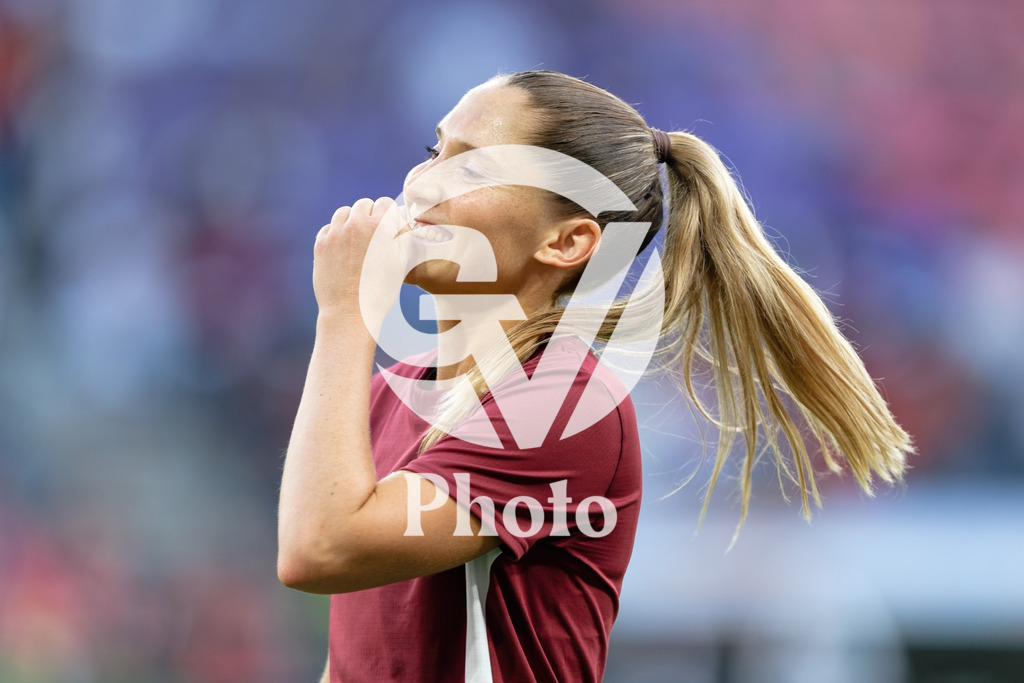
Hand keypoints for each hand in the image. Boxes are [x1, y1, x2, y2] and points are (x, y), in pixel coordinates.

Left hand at [313, 196, 405, 323]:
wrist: (350, 313)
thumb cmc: (381, 291)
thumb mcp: (401, 262)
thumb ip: (403, 234)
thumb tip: (400, 217)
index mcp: (380, 227)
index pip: (385, 203)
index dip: (389, 215)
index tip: (389, 226)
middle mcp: (356, 224)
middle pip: (364, 204)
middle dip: (370, 215)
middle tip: (373, 235)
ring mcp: (335, 233)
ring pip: (345, 212)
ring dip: (352, 221)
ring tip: (357, 241)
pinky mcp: (321, 243)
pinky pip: (329, 227)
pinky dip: (336, 234)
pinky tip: (343, 250)